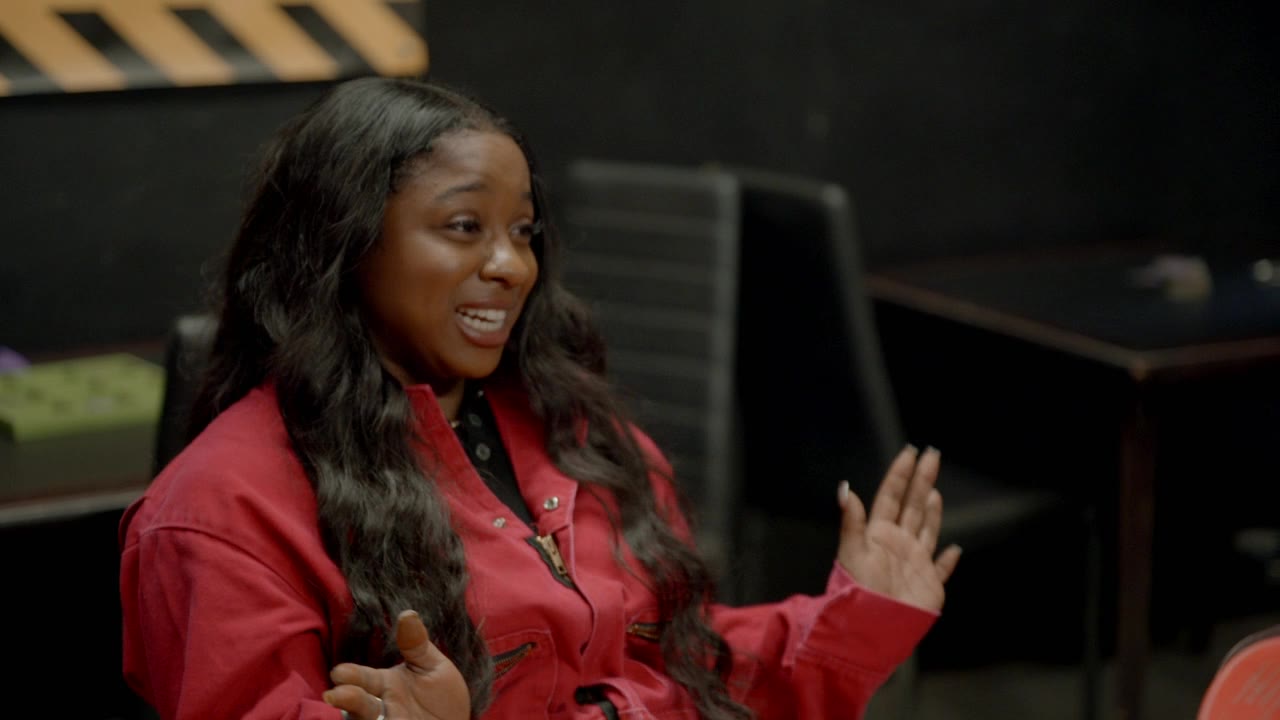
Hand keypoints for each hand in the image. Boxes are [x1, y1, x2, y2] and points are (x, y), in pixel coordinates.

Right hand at [324, 610, 470, 719]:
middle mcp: (379, 706)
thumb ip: (418, 646)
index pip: (363, 677)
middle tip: (335, 694)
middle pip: (357, 702)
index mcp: (385, 683)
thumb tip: (407, 613)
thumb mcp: (434, 668)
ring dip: (355, 715)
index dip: (352, 675)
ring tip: (343, 703)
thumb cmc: (442, 698)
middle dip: (347, 698)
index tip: (339, 673)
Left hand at [836, 445, 961, 611]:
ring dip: (931, 511)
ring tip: (933, 492)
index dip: (900, 474)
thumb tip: (845, 488)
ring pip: (925, 530)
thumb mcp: (852, 553)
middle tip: (932, 455)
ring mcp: (914, 563)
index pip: (891, 496)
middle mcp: (898, 544)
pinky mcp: (928, 585)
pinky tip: (954, 549)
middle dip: (921, 480)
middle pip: (911, 505)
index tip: (910, 452)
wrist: (870, 629)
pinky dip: (948, 560)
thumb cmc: (858, 592)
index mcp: (879, 534)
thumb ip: (852, 521)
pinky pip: (941, 569)